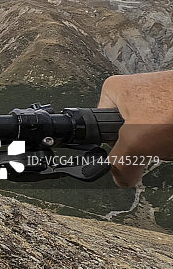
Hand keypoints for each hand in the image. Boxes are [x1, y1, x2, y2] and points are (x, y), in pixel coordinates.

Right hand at [98, 71, 172, 186]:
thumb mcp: (134, 144)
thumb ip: (119, 164)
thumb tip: (121, 178)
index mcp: (115, 89)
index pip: (103, 128)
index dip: (116, 145)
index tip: (130, 149)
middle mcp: (136, 89)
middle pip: (131, 132)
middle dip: (146, 145)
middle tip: (155, 142)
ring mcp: (160, 96)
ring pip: (154, 134)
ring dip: (164, 144)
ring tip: (172, 138)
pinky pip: (169, 129)